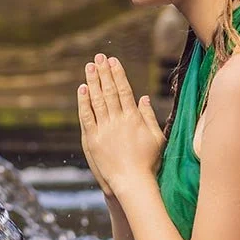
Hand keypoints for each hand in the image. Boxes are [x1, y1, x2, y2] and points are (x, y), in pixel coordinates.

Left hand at [77, 54, 165, 195]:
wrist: (132, 182)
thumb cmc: (149, 162)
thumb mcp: (157, 138)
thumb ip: (149, 117)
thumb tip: (143, 98)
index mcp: (134, 118)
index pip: (124, 90)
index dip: (118, 74)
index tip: (114, 61)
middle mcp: (118, 121)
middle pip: (109, 91)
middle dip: (104, 72)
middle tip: (99, 57)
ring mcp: (104, 129)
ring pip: (97, 100)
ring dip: (93, 81)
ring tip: (90, 67)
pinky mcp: (93, 139)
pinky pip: (86, 116)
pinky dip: (84, 102)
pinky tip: (82, 89)